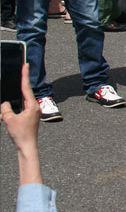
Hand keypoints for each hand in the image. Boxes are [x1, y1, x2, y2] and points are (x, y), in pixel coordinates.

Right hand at [0, 64, 43, 185]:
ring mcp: (33, 112)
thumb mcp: (9, 120)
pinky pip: (22, 108)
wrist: (27, 146)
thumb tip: (5, 104)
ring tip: (14, 101)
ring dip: (16, 99)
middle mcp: (35, 107)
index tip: (26, 65)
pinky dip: (16, 107)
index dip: (25, 75)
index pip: (26, 88)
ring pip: (22, 101)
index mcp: (32, 105)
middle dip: (20, 85)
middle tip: (20, 71)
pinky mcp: (30, 117)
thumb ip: (5, 109)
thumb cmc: (21, 134)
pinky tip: (11, 110)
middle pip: (25, 93)